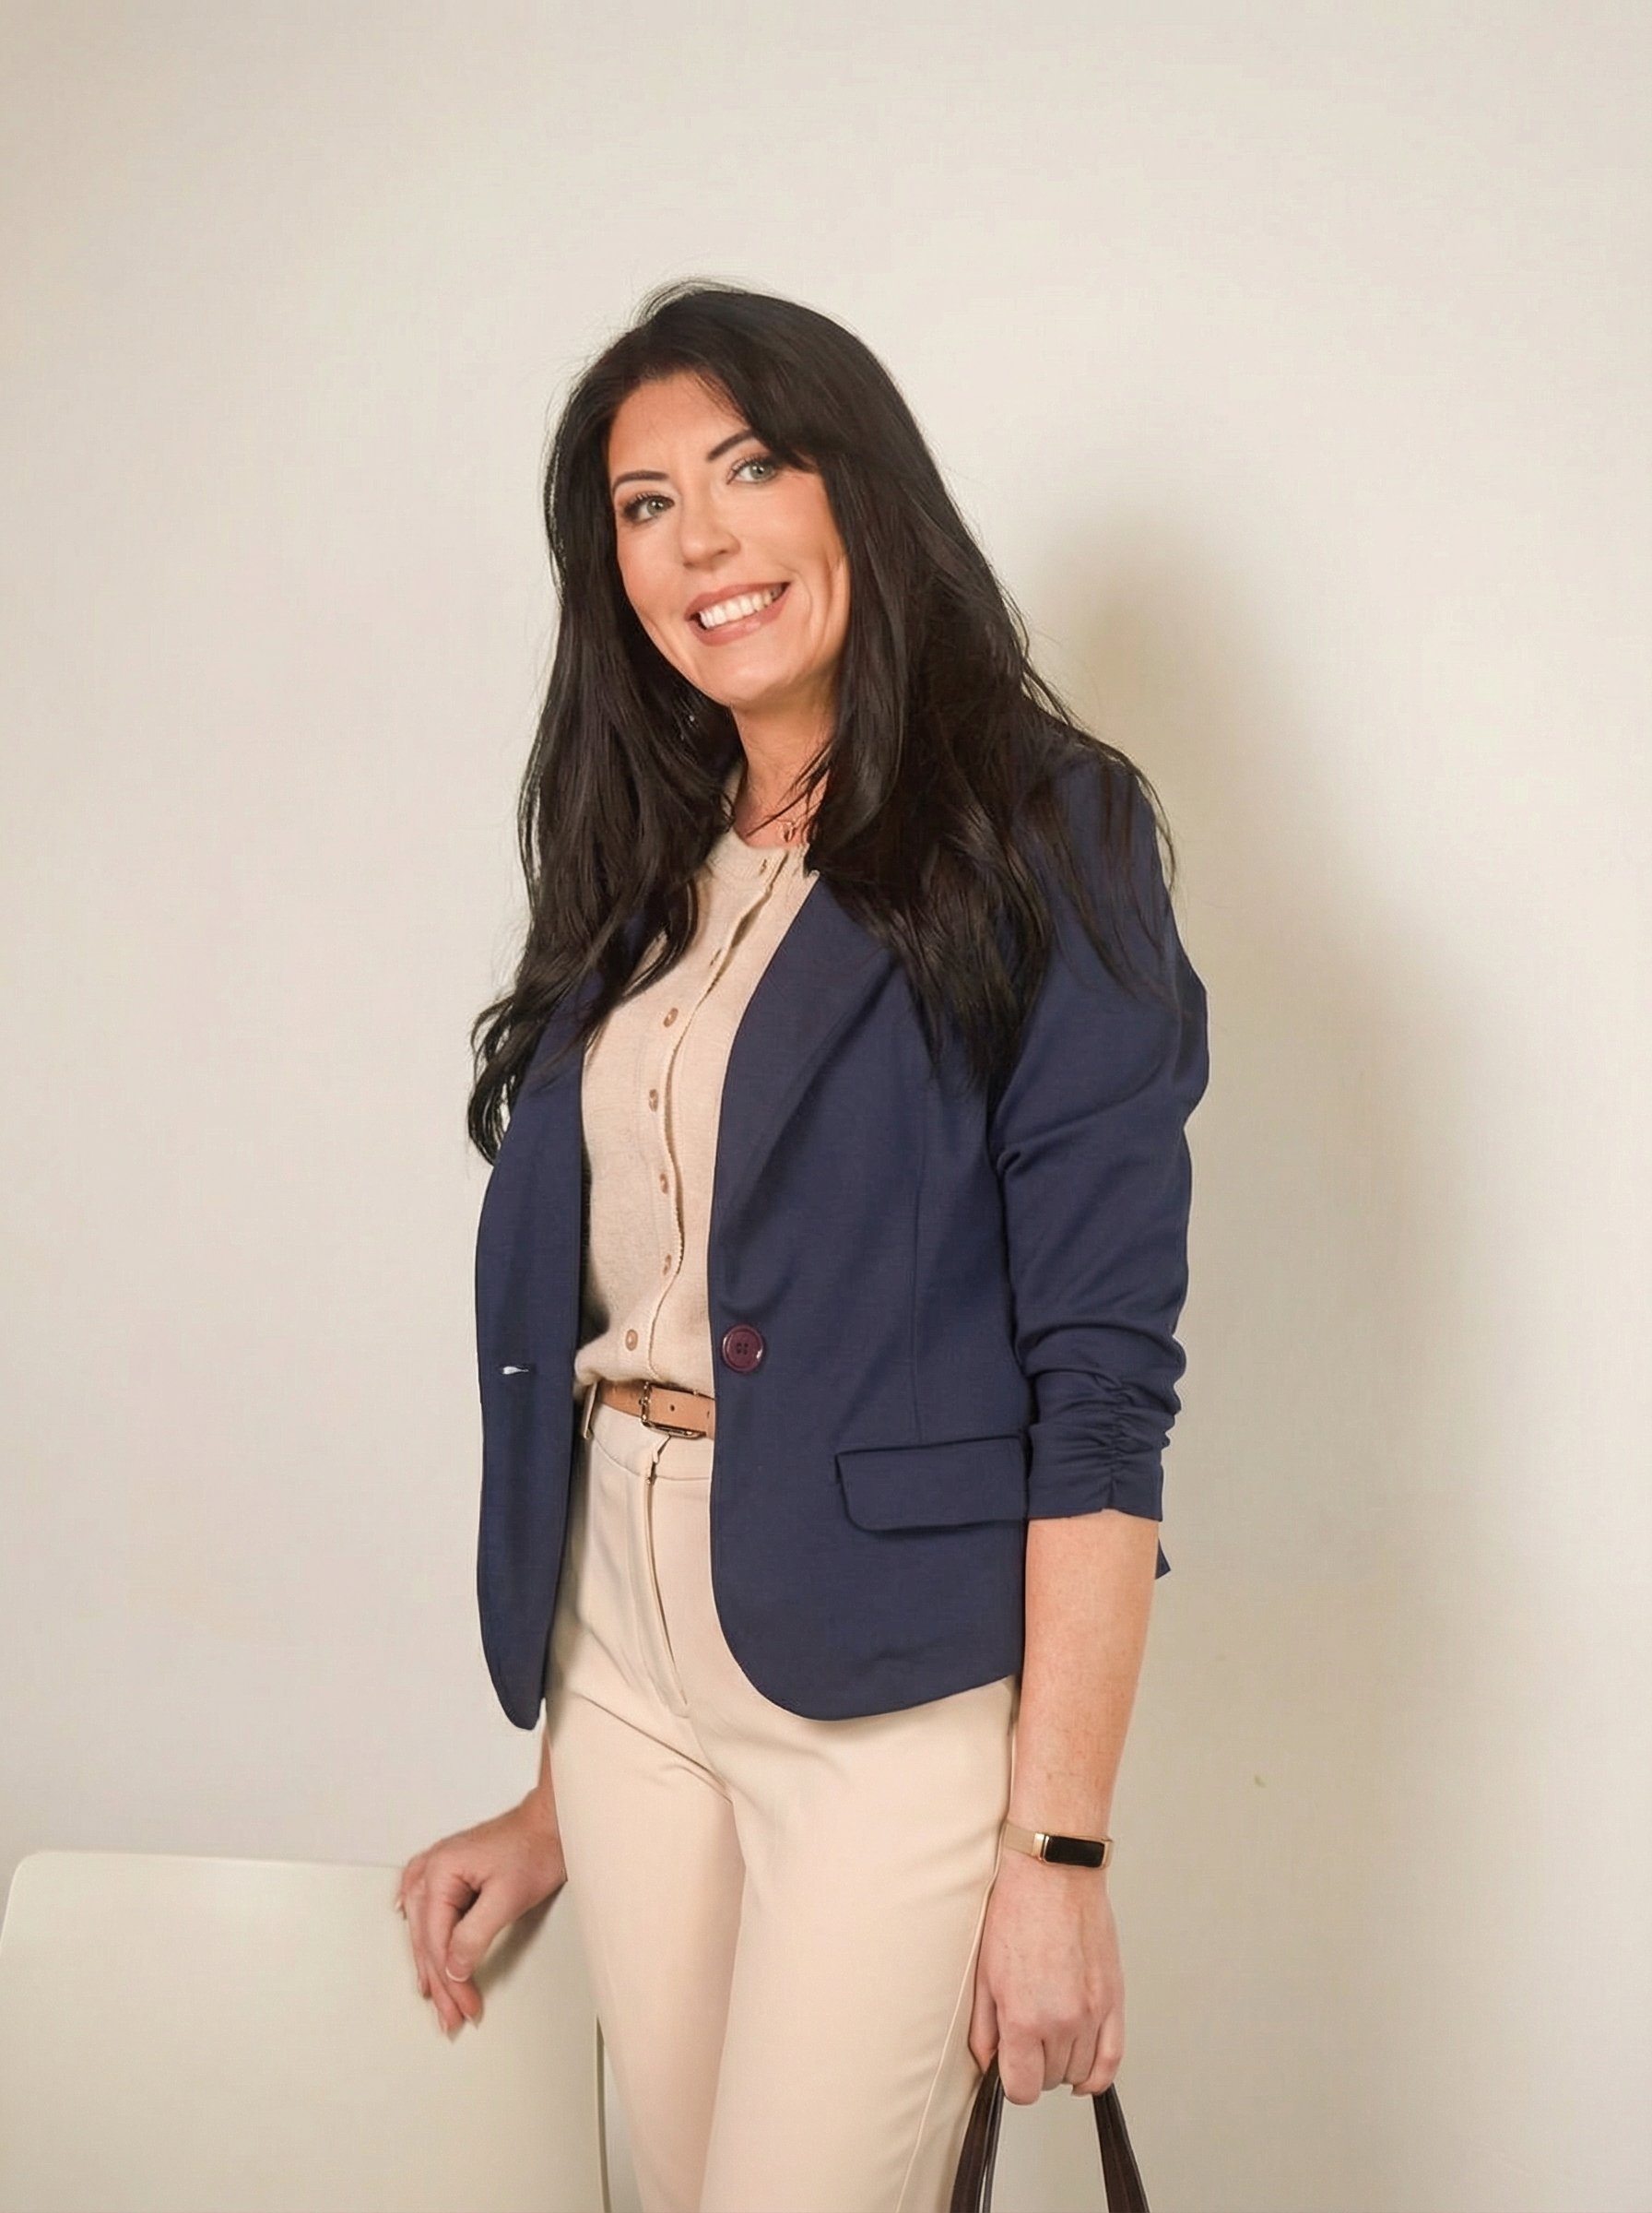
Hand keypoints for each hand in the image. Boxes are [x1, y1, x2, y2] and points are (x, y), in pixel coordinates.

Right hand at [395, 1793, 567, 2035]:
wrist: (552, 1821)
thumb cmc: (535, 1848)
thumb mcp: (507, 1898)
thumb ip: (475, 1936)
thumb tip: (454, 1970)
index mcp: (440, 1871)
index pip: (437, 1941)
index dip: (450, 1982)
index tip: (465, 2007)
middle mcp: (431, 1868)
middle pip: (427, 1939)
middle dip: (441, 1984)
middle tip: (452, 2017)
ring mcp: (437, 1867)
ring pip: (423, 1928)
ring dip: (431, 1966)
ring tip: (435, 1997)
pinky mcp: (449, 1870)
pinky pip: (424, 1907)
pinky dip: (424, 1933)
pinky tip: (414, 1938)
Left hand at [967, 1846, 1123, 2104]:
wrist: (1054, 1873)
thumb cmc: (1016, 1913)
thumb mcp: (985, 1973)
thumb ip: (985, 2028)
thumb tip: (988, 2065)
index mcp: (1024, 2018)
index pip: (1023, 2089)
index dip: (1012, 2083)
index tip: (1009, 2067)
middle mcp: (1062, 2022)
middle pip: (1051, 2080)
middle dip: (1036, 2066)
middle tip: (1026, 2039)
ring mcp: (1093, 2012)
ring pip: (1081, 2072)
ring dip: (1064, 2065)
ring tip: (1050, 2038)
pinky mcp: (1114, 1999)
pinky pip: (1112, 2058)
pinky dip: (1098, 2074)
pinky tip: (1085, 2074)